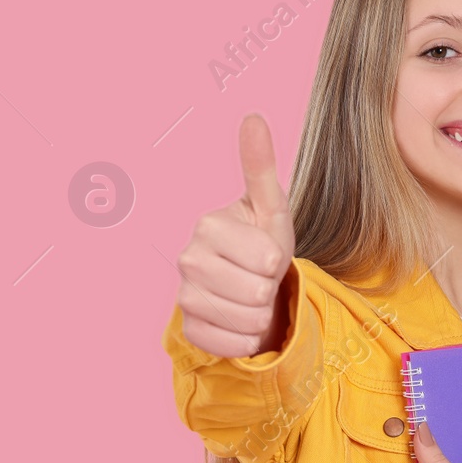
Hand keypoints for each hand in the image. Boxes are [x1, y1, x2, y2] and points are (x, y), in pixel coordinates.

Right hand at [174, 113, 297, 357]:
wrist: (250, 289)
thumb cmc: (263, 246)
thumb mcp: (272, 209)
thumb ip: (261, 166)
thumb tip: (253, 117)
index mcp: (207, 225)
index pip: (266, 259)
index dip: (277, 261)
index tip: (267, 254)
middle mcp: (187, 258)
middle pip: (256, 291)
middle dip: (269, 289)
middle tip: (260, 279)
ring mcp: (184, 296)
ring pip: (246, 320)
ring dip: (260, 314)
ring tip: (251, 298)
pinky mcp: (188, 330)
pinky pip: (234, 345)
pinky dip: (247, 339)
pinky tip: (239, 321)